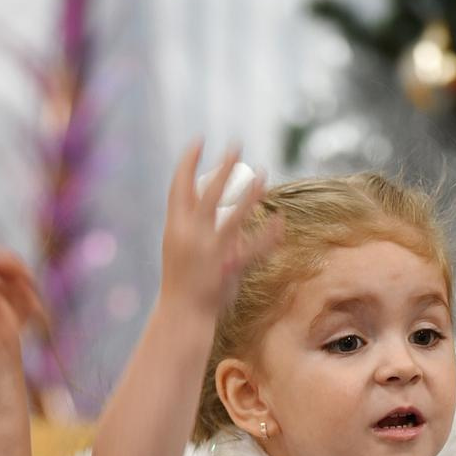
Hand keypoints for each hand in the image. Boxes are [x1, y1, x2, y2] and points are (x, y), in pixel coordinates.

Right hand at [160, 144, 280, 322]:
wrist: (181, 315)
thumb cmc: (180, 278)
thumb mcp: (179, 245)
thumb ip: (193, 221)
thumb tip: (206, 193)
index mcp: (175, 227)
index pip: (178, 186)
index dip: (187, 161)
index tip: (198, 140)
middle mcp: (192, 235)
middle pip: (209, 193)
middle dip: (223, 167)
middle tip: (236, 145)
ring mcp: (211, 251)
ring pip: (234, 216)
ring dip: (249, 193)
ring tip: (263, 172)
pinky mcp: (229, 267)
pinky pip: (254, 247)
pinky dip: (269, 233)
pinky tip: (280, 218)